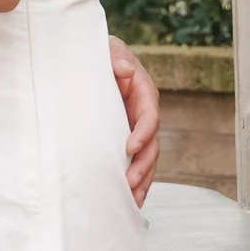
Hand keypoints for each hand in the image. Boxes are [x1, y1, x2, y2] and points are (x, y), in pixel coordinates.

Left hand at [111, 35, 160, 204]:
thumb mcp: (110, 50)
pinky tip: (130, 200)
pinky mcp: (129, 139)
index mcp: (144, 93)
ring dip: (142, 180)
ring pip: (147, 159)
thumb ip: (116, 57)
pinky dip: (137, 182)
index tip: (130, 148)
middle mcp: (145, 114)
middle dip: (143, 166)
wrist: (97, 61)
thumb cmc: (104, 55)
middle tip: (129, 183)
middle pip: (152, 145)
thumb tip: (124, 69)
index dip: (143, 133)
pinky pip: (137, 163)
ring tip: (132, 200)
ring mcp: (138, 129)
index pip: (150, 116)